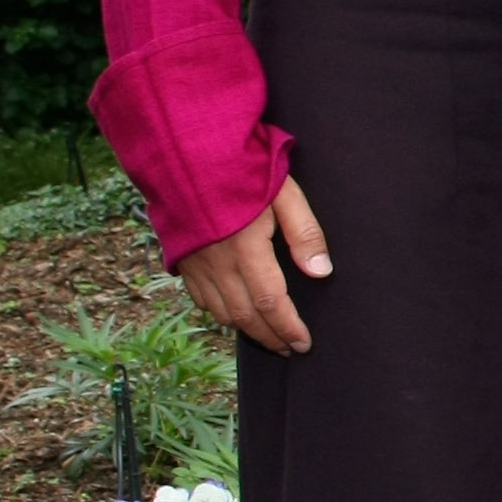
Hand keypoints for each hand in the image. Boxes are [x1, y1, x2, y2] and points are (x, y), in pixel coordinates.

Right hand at [177, 176, 329, 353]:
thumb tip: (321, 272)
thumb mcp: (283, 191)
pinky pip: (200, 298)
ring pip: (220, 312)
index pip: (271, 302)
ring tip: (268, 336)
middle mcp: (217, 263)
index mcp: (246, 248)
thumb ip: (304, 232)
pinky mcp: (181, 259)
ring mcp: (195, 263)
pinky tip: (235, 314)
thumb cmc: (240, 168)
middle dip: (270, 337)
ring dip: (246, 329)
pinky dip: (219, 313)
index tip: (304, 344)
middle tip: (290, 349)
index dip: (288, 328)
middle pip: (245, 315)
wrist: (182, 152)